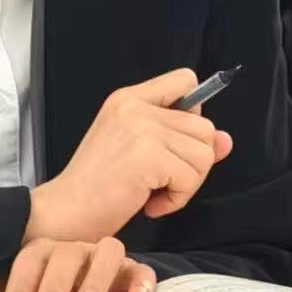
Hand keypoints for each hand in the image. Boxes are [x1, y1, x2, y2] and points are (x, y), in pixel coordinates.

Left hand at [0, 236, 156, 291]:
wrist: (88, 285)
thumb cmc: (48, 289)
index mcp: (45, 251)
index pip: (32, 256)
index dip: (22, 282)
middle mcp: (76, 250)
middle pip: (66, 254)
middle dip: (55, 283)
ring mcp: (104, 259)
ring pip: (107, 251)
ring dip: (95, 279)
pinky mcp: (132, 273)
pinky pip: (141, 269)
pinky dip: (142, 280)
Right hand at [24, 68, 231, 245]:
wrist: (66, 211)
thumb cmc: (97, 186)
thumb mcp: (139, 151)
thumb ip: (181, 140)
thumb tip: (225, 141)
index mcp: (129, 98)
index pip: (185, 80)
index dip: (193, 115)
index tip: (175, 144)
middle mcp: (135, 107)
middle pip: (204, 127)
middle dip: (193, 163)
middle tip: (162, 182)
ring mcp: (141, 129)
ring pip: (203, 154)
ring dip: (186, 184)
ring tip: (155, 192)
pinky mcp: (147, 155)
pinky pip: (190, 177)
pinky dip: (176, 199)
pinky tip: (150, 204)